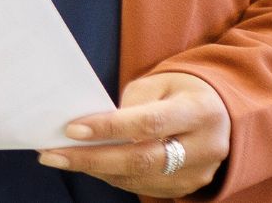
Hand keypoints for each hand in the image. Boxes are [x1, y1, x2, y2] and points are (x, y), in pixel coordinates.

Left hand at [38, 71, 230, 197]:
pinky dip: (111, 176)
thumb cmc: (178, 92)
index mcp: (198, 111)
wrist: (218, 112)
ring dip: (95, 169)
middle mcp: (205, 146)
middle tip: (53, 154)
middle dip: (92, 158)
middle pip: (142, 159)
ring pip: (139, 178)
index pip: (149, 123)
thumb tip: (88, 127)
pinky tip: (87, 164)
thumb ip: (129, 105)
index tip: (71, 129)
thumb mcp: (157, 84)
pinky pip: (142, 186)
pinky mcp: (188, 187)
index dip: (108, 128)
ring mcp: (199, 172)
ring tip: (60, 158)